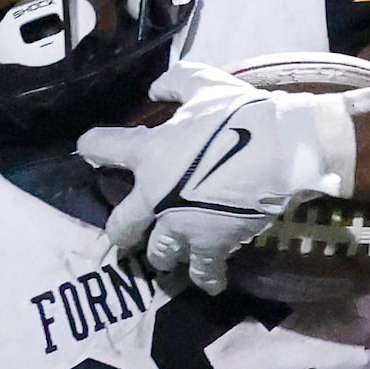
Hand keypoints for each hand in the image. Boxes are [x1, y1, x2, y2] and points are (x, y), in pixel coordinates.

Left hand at [77, 63, 357, 293]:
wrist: (280, 151)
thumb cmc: (239, 115)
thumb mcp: (203, 85)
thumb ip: (173, 84)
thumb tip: (155, 91)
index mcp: (148, 154)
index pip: (100, 148)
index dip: (92, 147)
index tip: (90, 151)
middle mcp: (155, 197)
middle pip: (122, 225)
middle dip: (122, 231)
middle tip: (127, 233)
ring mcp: (182, 226)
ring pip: (160, 254)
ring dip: (162, 256)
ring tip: (167, 259)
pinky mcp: (211, 245)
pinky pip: (204, 270)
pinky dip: (207, 277)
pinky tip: (209, 284)